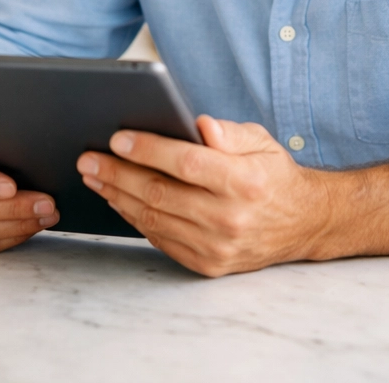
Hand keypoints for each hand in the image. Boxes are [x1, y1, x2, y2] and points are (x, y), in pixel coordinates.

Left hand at [76, 115, 328, 276]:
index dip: (148, 149)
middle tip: (88, 159)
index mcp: (244, 182)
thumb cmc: (272, 174)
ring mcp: (217, 247)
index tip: (117, 138)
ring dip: (117, 197)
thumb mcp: (260, 141)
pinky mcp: (207, 265)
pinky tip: (118, 199)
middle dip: (117, 174)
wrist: (300, 223)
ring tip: (94, 177)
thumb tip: (200, 124)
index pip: (186, 163)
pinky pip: (160, 239)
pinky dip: (134, 218)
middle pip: (160, 193)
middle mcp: (229, 218)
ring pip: (154, 219)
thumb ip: (229, 132)